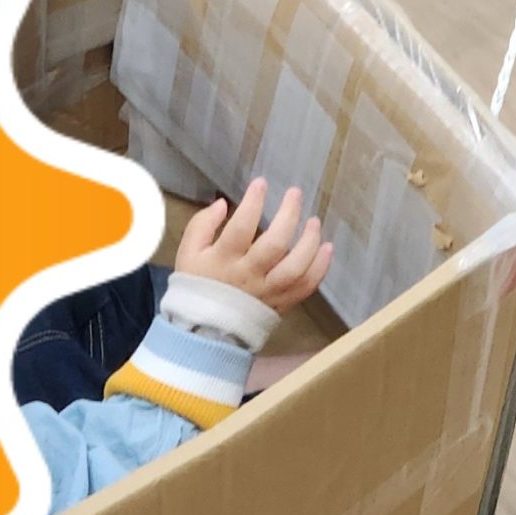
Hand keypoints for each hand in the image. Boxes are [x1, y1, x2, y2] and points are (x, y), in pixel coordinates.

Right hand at [175, 180, 332, 314]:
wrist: (204, 331)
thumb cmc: (197, 285)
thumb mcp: (188, 253)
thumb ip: (202, 225)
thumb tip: (222, 204)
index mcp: (223, 261)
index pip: (241, 227)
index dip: (253, 203)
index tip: (261, 184)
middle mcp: (249, 276)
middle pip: (275, 244)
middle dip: (289, 214)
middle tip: (295, 193)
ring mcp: (268, 292)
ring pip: (296, 268)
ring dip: (310, 242)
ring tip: (314, 221)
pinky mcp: (281, 304)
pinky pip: (305, 287)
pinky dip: (320, 268)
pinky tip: (326, 248)